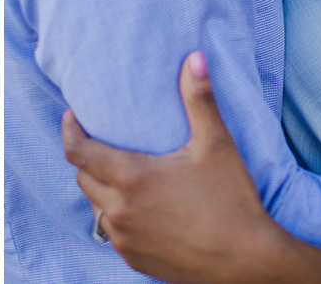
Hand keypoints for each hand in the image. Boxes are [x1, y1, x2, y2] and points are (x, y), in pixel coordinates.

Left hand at [62, 51, 286, 283]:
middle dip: (87, 156)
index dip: (68, 130)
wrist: (252, 264)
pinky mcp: (135, 260)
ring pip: (94, 207)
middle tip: (101, 141)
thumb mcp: (217, 144)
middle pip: (83, 177)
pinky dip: (115, 216)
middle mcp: (120, 211)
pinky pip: (111, 233)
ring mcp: (125, 239)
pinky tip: (136, 207)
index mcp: (132, 178)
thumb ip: (199, 98)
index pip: (76, 152)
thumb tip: (195, 56)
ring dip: (100, 188)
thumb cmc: (234, 201)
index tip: (72, 116)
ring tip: (118, 172)